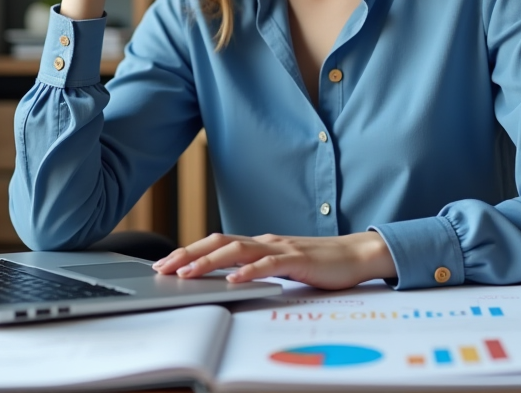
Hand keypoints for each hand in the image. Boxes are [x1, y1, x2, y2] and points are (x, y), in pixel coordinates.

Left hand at [152, 231, 396, 290]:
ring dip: (209, 261)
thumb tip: (226, 277)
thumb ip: (256, 268)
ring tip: (188, 273)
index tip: (166, 263)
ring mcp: (280, 248)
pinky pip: (268, 264)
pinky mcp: (297, 259)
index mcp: (258, 243)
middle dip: (189, 254)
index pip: (216, 243)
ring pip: (237, 250)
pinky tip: (234, 280)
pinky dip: (249, 271)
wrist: (355, 255)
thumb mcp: (280, 266)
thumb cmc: (318, 263)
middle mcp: (265, 241)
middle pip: (219, 242)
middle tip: (164, 267)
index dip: (189, 251)